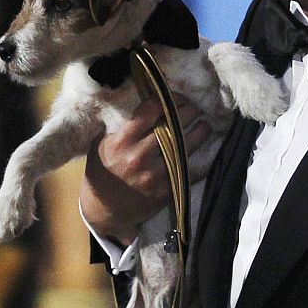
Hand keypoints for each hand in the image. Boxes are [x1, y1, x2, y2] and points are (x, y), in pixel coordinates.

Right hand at [81, 101, 212, 243]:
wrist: (105, 209)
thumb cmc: (102, 172)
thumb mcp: (101, 145)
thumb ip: (121, 127)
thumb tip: (143, 105)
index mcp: (121, 142)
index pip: (149, 111)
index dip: (166, 100)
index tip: (173, 97)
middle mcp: (139, 157)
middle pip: (170, 127)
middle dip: (186, 113)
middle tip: (194, 108)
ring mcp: (154, 175)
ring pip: (184, 147)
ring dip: (199, 134)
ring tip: (205, 125)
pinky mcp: (165, 190)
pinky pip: (189, 172)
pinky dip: (201, 162)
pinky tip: (206, 152)